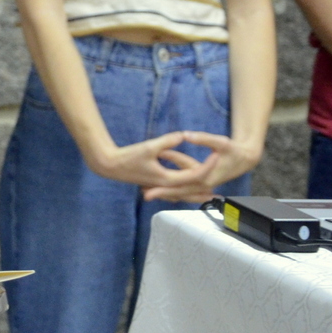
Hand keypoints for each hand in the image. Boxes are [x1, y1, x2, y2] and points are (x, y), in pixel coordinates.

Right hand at [83, 131, 209, 193]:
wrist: (110, 166)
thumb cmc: (127, 157)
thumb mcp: (149, 147)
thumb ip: (167, 142)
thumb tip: (183, 136)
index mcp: (167, 178)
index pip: (194, 175)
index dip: (208, 166)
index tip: (217, 157)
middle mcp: (165, 185)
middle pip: (192, 191)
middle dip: (206, 192)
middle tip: (221, 196)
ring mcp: (159, 186)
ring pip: (183, 194)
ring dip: (196, 195)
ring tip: (208, 197)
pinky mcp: (155, 184)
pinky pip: (173, 191)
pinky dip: (183, 192)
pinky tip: (185, 192)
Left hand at [141, 131, 263, 202]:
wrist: (244, 159)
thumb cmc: (233, 150)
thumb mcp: (220, 142)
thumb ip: (203, 139)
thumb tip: (185, 135)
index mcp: (205, 178)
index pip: (180, 186)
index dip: (165, 188)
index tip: (150, 189)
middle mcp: (202, 185)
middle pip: (178, 192)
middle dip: (161, 193)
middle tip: (143, 194)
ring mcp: (201, 184)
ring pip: (180, 191)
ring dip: (165, 191)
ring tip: (146, 190)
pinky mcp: (200, 181)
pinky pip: (184, 187)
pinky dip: (172, 187)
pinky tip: (160, 185)